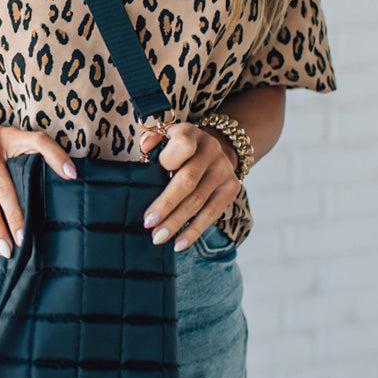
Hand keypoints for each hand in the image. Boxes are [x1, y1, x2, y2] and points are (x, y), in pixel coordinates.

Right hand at [0, 115, 77, 258]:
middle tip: (23, 239)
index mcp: (9, 136)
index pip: (38, 141)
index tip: (72, 176)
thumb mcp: (11, 138)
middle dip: (14, 216)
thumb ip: (36, 153)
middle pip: (4, 187)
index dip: (56, 156)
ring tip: (5, 248)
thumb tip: (68, 177)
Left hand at [139, 122, 240, 249]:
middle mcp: (211, 149)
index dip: (167, 161)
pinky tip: (179, 243)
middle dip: (167, 204)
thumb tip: (145, 146)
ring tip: (158, 238)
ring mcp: (224, 170)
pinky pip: (212, 213)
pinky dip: (195, 231)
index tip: (148, 178)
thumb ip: (152, 139)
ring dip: (177, 223)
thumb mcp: (164, 136)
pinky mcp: (231, 188)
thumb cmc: (177, 146)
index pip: (183, 144)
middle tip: (148, 224)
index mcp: (191, 133)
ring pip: (199, 201)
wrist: (213, 147)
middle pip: (188, 180)